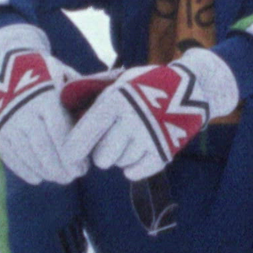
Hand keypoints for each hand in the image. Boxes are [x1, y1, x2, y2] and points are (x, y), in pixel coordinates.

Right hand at [0, 25, 86, 184]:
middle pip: (46, 151)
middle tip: (73, 176)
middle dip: (61, 169)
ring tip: (60, 177)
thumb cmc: (48, 74)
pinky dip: (26, 171)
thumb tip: (117, 103)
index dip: (74, 156)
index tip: (84, 167)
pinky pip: (12, 158)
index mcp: (46, 99)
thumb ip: (86, 96)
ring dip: (46, 172)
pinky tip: (39, 177)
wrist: (6, 63)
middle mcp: (24, 112)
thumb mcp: (67, 77)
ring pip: (29, 158)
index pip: (62, 137)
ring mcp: (8, 124)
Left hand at [62, 49, 238, 180]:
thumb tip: (61, 98)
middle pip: (101, 158)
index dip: (71, 150)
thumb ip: (90, 90)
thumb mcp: (118, 80)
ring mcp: (149, 138)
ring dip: (120, 156)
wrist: (191, 88)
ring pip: (119, 164)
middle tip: (110, 141)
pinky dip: (133, 167)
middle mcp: (130, 121)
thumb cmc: (145, 84)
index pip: (84, 135)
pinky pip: (136, 172)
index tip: (67, 157)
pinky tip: (136, 153)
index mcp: (114, 102)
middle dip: (101, 152)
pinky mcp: (164, 153)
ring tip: (130, 139)